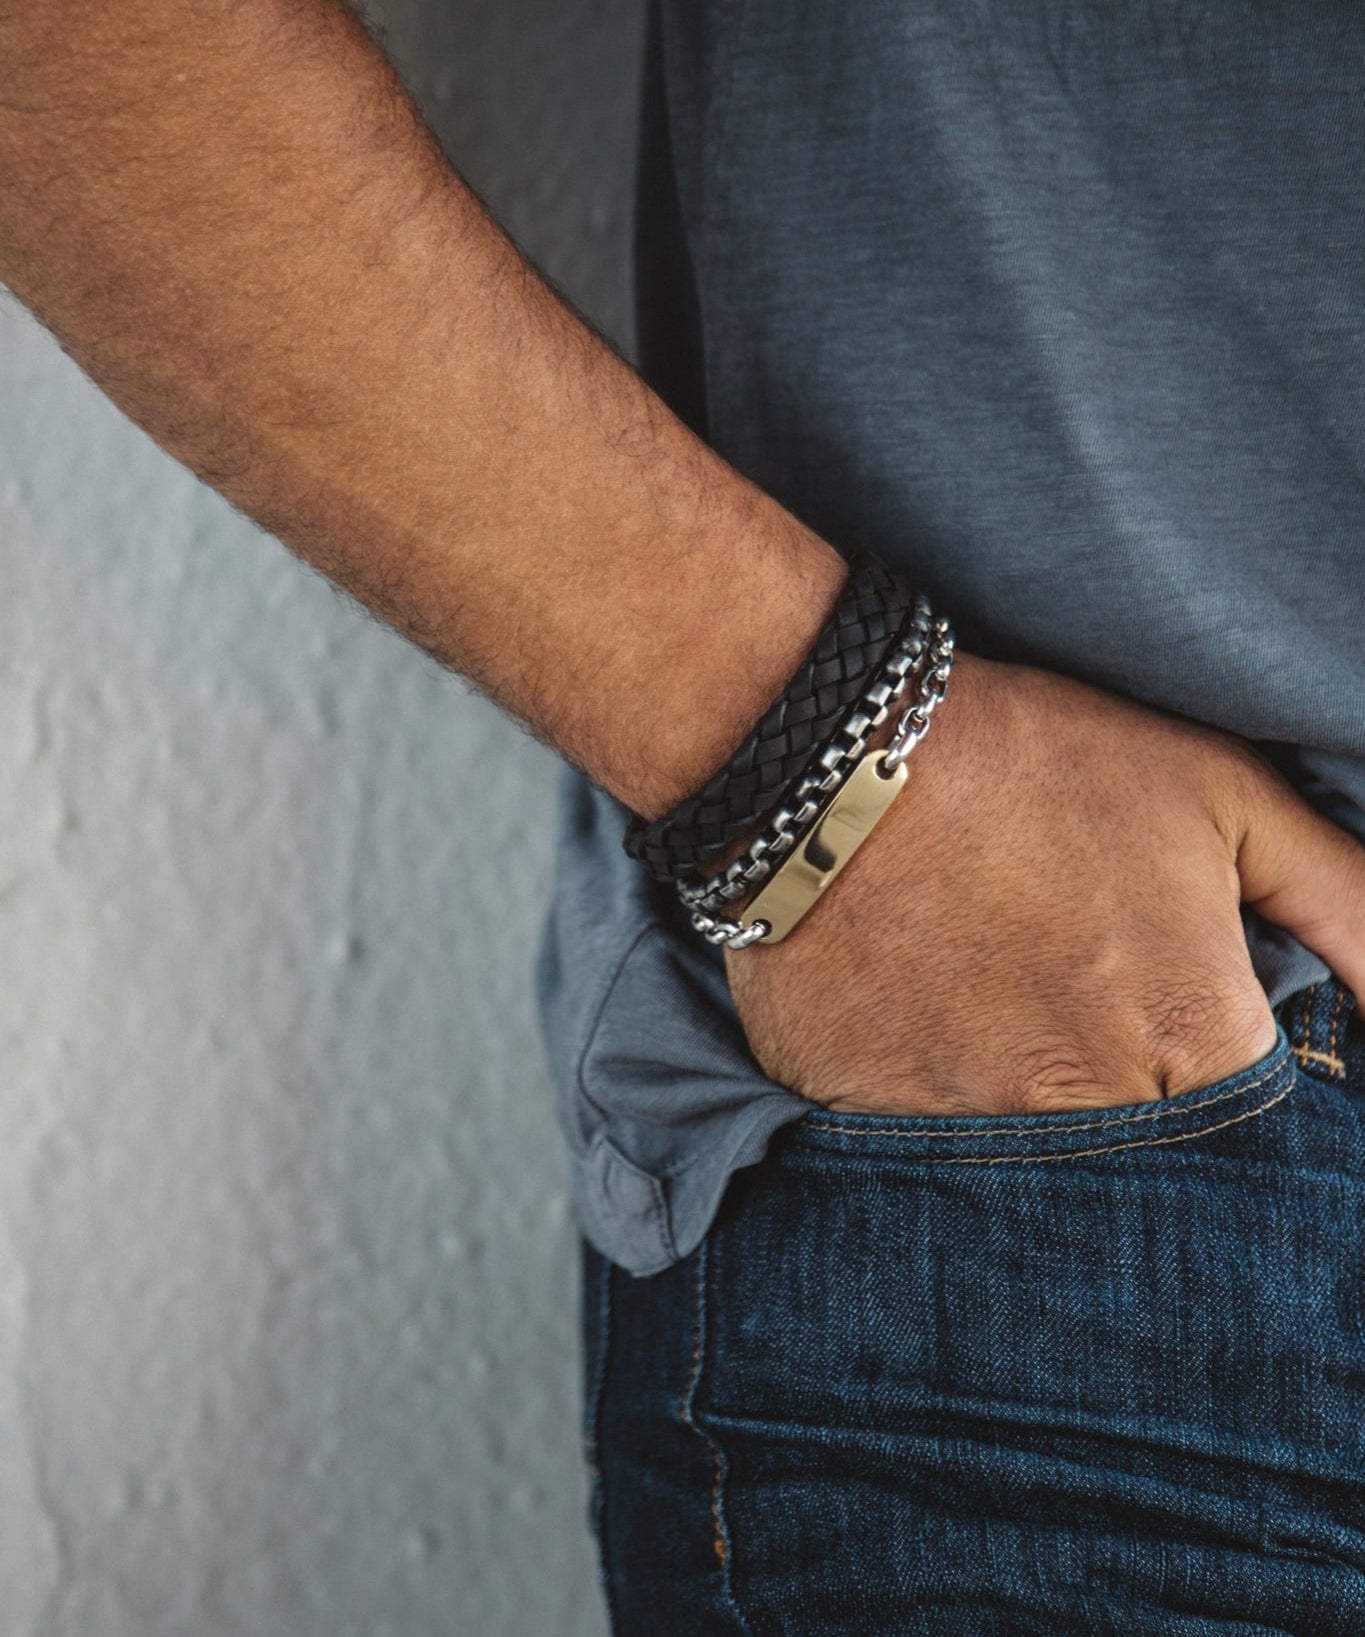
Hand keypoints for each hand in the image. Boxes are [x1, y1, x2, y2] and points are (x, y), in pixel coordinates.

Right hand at [724, 652, 1364, 1115]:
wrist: (838, 759)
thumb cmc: (1040, 764)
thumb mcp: (1222, 795)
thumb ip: (1346, 903)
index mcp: (1190, 1039)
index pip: (1253, 1123)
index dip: (1209, 1058)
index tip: (1161, 1008)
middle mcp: (1085, 1111)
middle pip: (1145, 1156)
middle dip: (1126, 1090)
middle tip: (1072, 997)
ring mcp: (965, 1130)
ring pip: (1033, 1170)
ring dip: (1029, 1101)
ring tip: (998, 1004)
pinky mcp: (864, 1125)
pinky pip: (919, 1152)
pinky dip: (931, 1101)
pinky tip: (923, 1020)